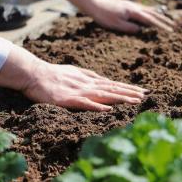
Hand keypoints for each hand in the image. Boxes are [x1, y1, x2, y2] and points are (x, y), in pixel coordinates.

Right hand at [22, 62, 147, 110]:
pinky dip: (97, 106)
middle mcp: (88, 85)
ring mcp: (79, 92)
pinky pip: (84, 103)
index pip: (114, 85)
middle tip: (146, 95)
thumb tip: (104, 80)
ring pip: (104, 95)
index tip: (143, 91)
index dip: (129, 88)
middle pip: (113, 89)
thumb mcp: (76, 73)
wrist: (34, 73)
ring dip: (120, 98)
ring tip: (136, 101)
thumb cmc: (54, 74)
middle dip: (131, 93)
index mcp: (90, 81)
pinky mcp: (68, 99)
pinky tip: (108, 109)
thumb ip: (90, 77)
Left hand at [90, 0, 174, 33]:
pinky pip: (143, 9)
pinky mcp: (128, 6)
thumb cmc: (104, 16)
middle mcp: (135, 7)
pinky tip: (151, 14)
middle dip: (163, 20)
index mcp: (133, 12)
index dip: (161, 26)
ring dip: (159, 15)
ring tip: (166, 20)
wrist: (94, 3)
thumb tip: (141, 30)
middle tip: (172, 26)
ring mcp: (132, 5)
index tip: (169, 31)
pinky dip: (151, 12)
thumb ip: (130, 28)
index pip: (151, 20)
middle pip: (153, 14)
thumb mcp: (116, 24)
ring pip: (149, 10)